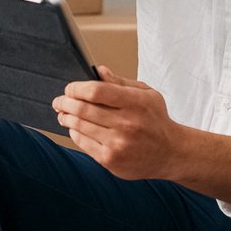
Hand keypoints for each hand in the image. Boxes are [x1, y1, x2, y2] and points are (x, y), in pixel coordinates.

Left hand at [52, 66, 183, 179]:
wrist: (170, 153)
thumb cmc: (156, 120)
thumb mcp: (147, 94)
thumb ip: (121, 82)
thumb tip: (98, 71)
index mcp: (135, 103)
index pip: (96, 91)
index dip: (76, 88)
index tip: (70, 88)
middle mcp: (126, 123)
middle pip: (83, 109)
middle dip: (65, 102)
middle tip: (59, 101)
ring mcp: (117, 143)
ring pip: (79, 126)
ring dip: (66, 118)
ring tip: (63, 114)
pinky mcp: (110, 160)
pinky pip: (83, 143)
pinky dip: (74, 133)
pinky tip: (74, 128)